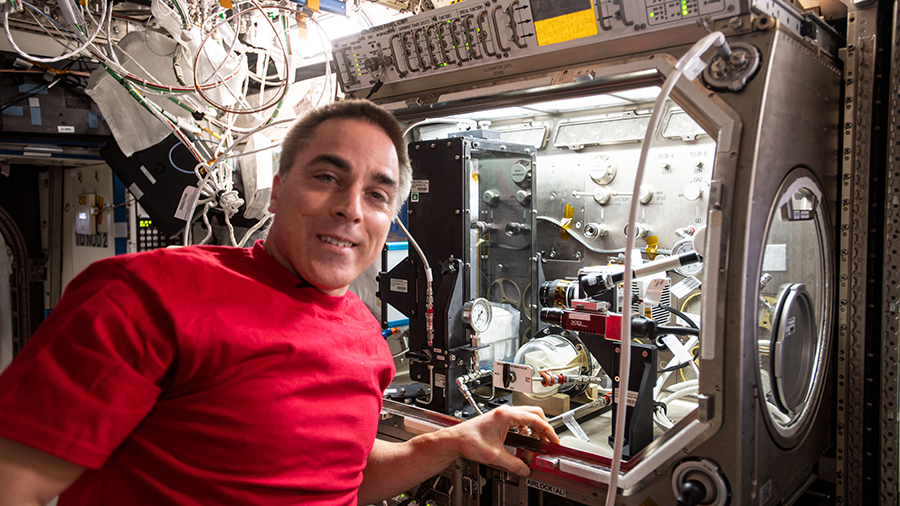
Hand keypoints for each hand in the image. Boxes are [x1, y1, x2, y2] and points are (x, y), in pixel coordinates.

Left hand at [443, 405, 558, 476]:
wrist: (455, 440)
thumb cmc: (468, 441)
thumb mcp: (495, 456)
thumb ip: (514, 464)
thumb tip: (525, 469)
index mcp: (507, 415)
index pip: (536, 419)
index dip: (548, 430)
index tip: (554, 440)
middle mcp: (506, 412)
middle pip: (535, 414)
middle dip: (543, 428)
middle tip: (548, 442)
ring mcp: (503, 415)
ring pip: (528, 418)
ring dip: (534, 431)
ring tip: (535, 446)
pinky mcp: (500, 420)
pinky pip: (520, 422)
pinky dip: (526, 432)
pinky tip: (524, 443)